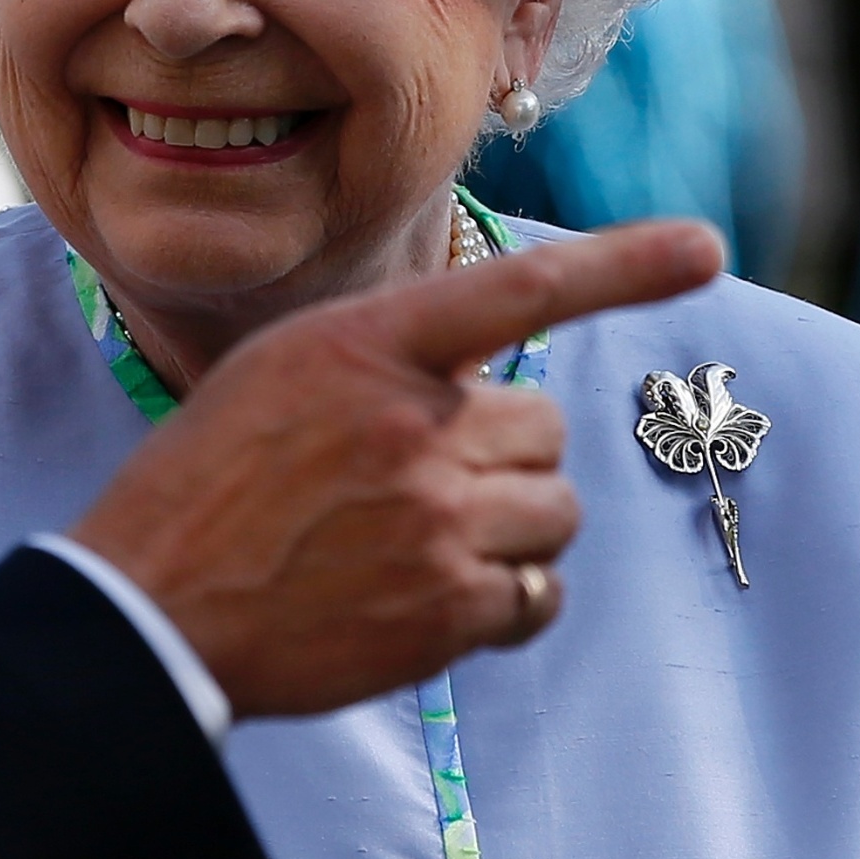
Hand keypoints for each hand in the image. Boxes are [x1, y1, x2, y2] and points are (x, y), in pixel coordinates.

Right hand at [72, 220, 721, 716]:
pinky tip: (439, 597)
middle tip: (418, 484)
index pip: (520, 289)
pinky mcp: (448, 610)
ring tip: (421, 542)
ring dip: (510, 525)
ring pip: (556, 508)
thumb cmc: (210, 481)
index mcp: (369, 344)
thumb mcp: (283, 371)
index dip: (624, 264)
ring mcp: (437, 518)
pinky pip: (541, 593)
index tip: (707, 248)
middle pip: (546, 425)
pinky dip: (509, 598)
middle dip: (502, 454)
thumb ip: (389, 356)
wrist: (153, 605)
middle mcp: (415, 422)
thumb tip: (484, 382)